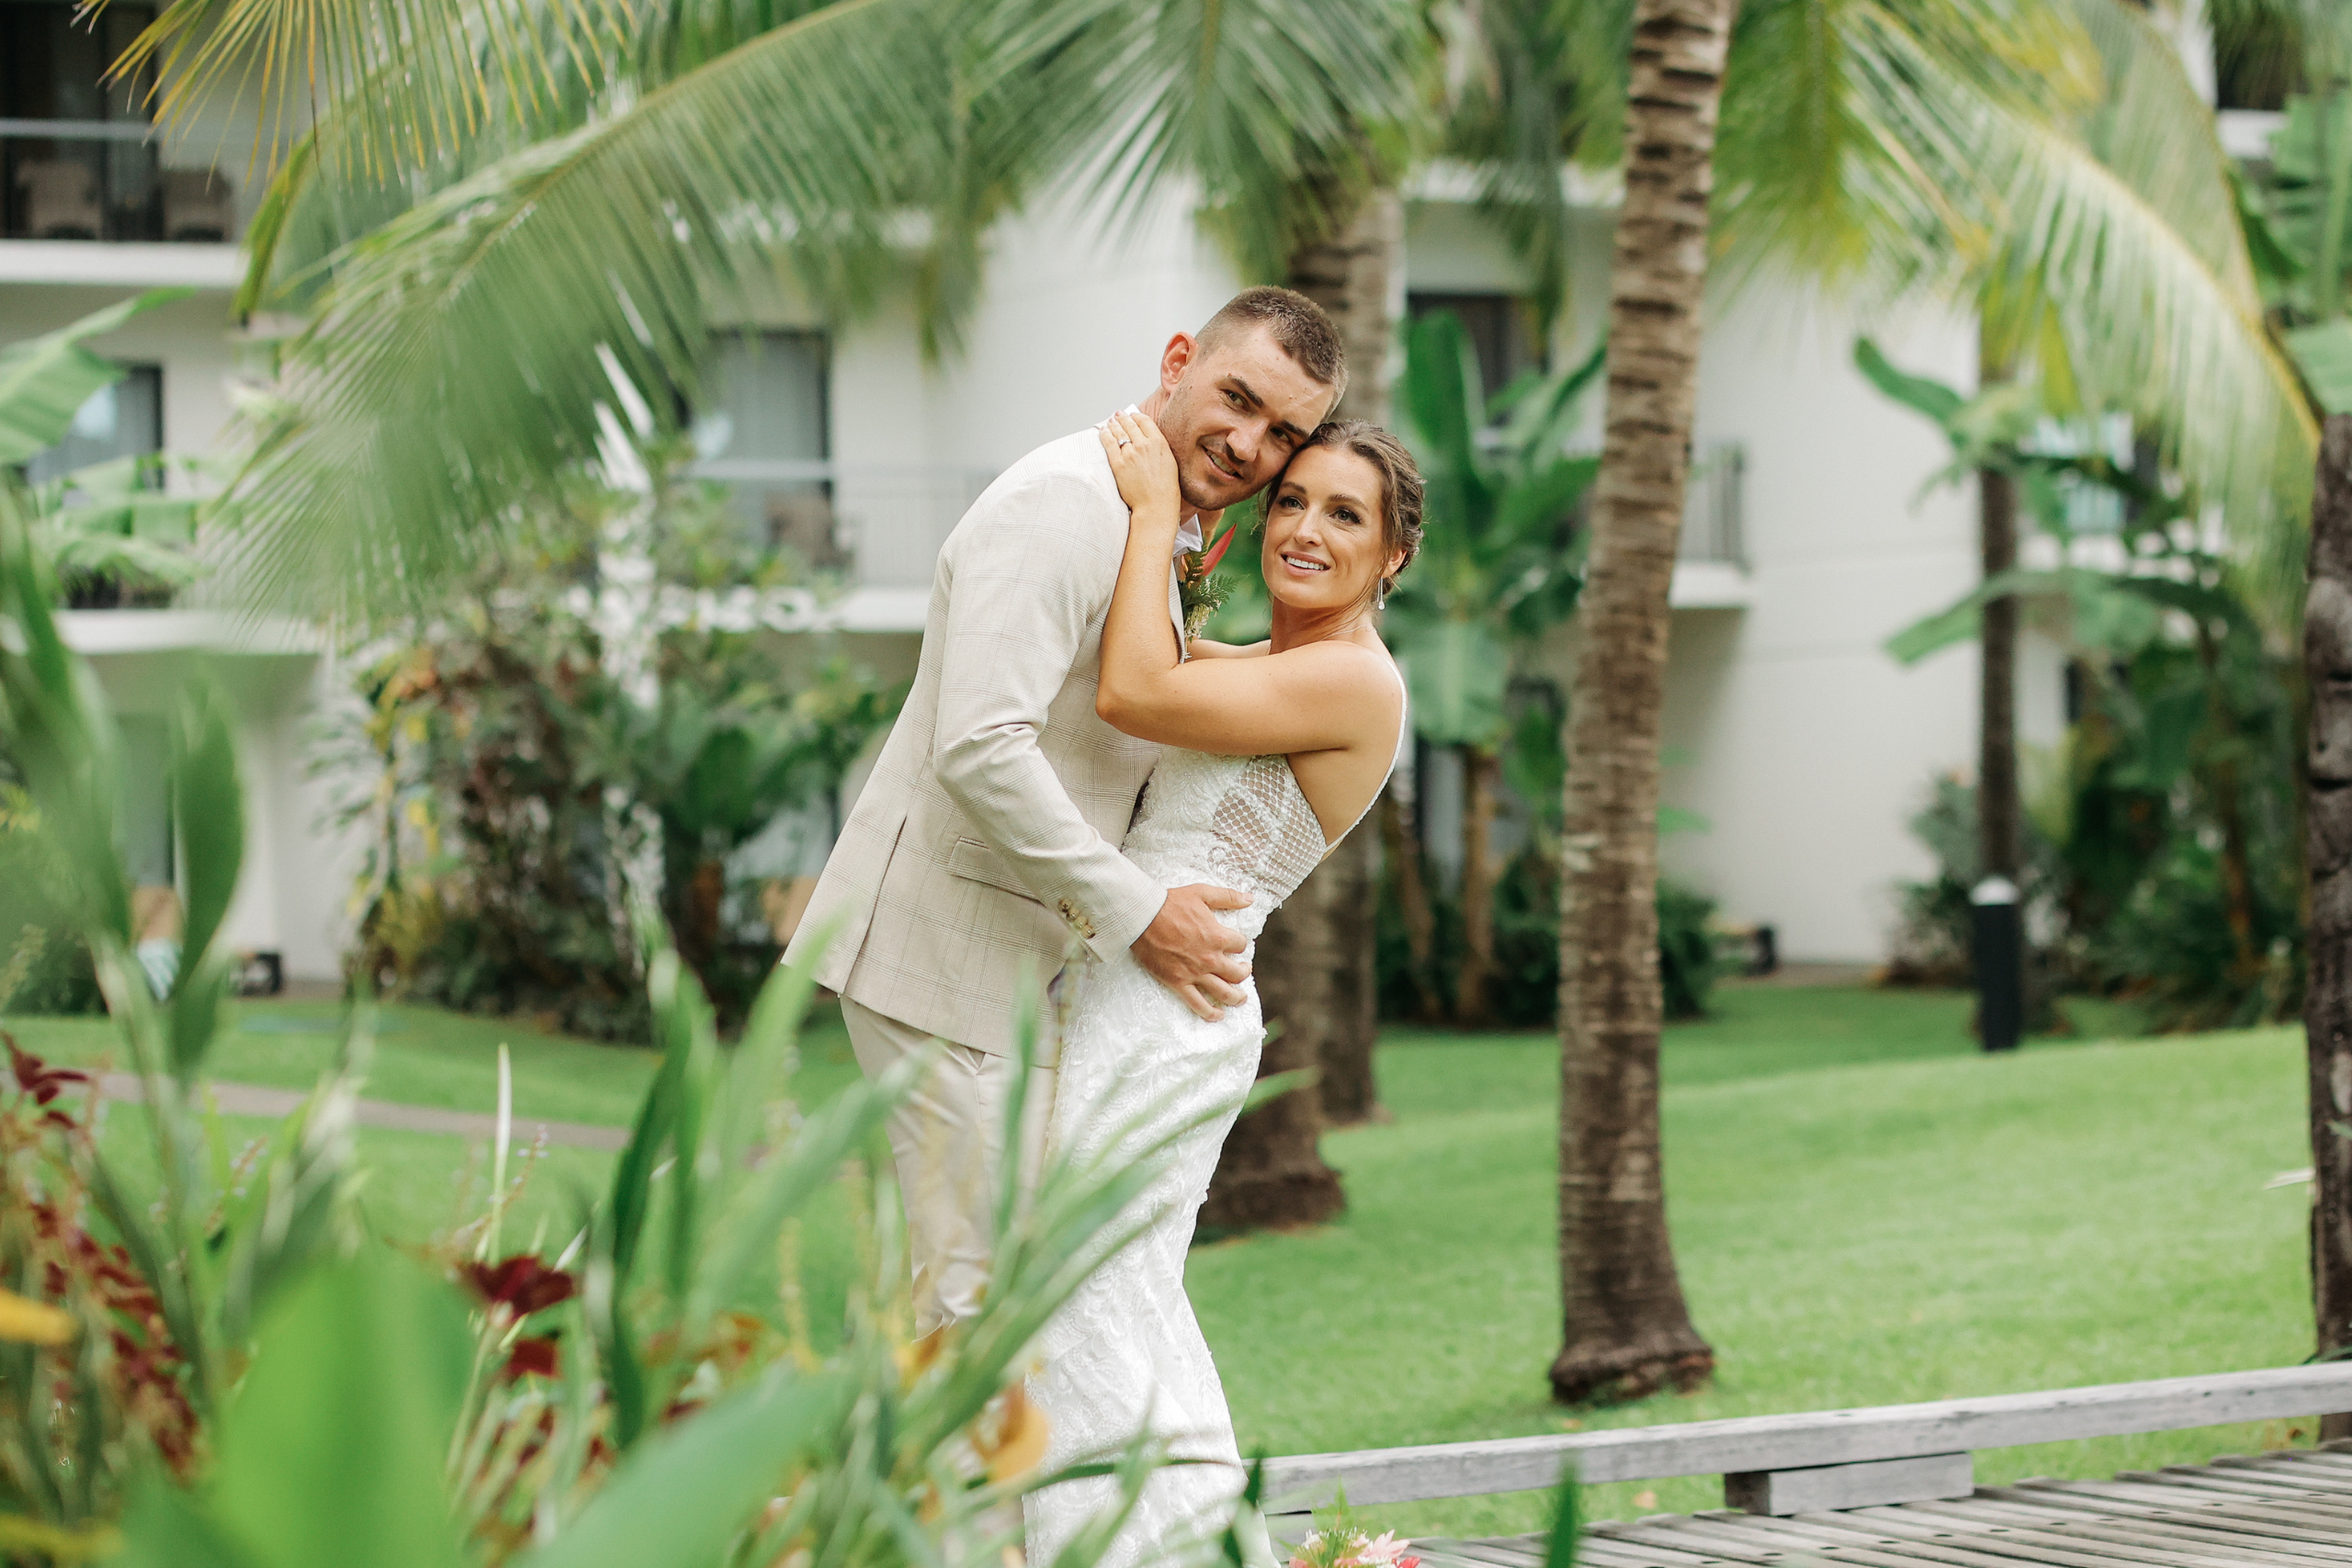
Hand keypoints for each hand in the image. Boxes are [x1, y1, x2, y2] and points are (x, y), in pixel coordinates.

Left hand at [1099, 409, 1181, 526]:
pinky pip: (1108, 444)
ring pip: (1118, 432)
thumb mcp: (1169, 461)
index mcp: (1159, 443)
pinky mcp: (1118, 463)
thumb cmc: (1165, 488)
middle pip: (1129, 424)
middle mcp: (1143, 445)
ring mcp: (1129, 454)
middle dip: (1122, 418)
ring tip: (1111, 421)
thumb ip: (1159, 447)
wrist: (1155, 504)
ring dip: (1113, 424)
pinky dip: (1105, 435)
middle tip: (1118, 415)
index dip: (1136, 416)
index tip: (1132, 415)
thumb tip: (1150, 439)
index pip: (1144, 421)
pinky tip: (1103, 431)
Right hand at [1131, 884, 1251, 1020]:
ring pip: (1223, 992)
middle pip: (1237, 973)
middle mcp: (1211, 958)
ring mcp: (1195, 973)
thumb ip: (1228, 896)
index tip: (1235, 944)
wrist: (1142, 916)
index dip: (1240, 944)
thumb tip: (1250, 898)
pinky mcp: (1178, 983)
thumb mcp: (1202, 893)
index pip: (1241, 945)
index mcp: (1218, 937)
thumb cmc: (1171, 903)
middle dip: (1244, 972)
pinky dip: (1210, 1013)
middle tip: (1243, 970)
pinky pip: (1198, 1004)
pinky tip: (1218, 1015)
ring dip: (1236, 997)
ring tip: (1240, 998)